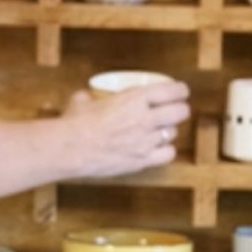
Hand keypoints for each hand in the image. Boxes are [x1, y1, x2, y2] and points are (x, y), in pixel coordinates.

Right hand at [60, 82, 190, 177]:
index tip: (179, 91)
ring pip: (174, 133)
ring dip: (168, 130)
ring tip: (158, 130)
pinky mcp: (142, 160)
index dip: (180, 90)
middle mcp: (146, 118)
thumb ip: (91, 97)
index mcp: (134, 98)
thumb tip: (87, 97)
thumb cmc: (75, 123)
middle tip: (173, 110)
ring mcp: (146, 141)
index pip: (173, 91)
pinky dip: (165, 150)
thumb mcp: (82, 100)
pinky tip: (156, 148)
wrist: (70, 149)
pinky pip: (168, 154)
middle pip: (181, 112)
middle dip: (179, 110)